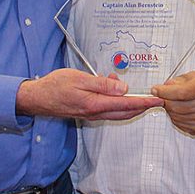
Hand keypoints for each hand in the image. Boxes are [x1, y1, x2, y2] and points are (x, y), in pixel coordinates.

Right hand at [16, 69, 160, 119]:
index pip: (126, 104)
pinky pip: (108, 110)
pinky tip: (115, 89)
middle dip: (143, 106)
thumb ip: (102, 84)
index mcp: (95, 104)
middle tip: (156, 100)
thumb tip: (123, 88)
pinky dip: (118, 102)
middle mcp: (96, 112)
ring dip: (130, 104)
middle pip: (126, 112)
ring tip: (136, 92)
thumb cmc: (55, 86)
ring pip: (118, 112)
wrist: (37, 98)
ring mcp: (92, 114)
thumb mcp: (79, 79)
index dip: (144, 102)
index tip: (157, 100)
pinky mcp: (88, 112)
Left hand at [152, 71, 194, 135]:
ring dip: (170, 109)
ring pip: (175, 116)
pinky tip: (183, 109)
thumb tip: (164, 87)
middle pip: (175, 106)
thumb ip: (179, 81)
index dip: (164, 92)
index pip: (180, 92)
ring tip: (176, 101)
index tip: (155, 89)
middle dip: (165, 100)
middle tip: (164, 95)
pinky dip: (176, 117)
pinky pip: (179, 124)